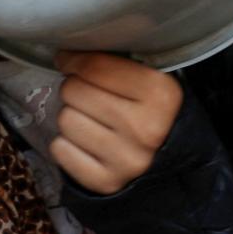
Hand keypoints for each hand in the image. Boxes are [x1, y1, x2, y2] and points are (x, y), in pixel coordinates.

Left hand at [49, 52, 182, 194]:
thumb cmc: (153, 112)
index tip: (69, 59)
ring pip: (65, 120)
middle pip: (74, 91)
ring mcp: (126, 159)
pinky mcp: (107, 182)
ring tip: (91, 121)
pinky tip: (86, 144)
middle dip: (76, 89)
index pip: (95, 66)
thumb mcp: (152, 80)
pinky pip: (60, 150)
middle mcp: (146, 128)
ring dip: (72, 117)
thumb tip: (67, 51)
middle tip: (88, 96)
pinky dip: (67, 145)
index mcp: (161, 94)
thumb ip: (119, 62)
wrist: (172, 164)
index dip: (74, 59)